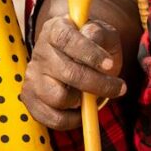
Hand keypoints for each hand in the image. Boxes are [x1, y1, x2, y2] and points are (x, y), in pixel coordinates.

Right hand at [21, 5, 128, 133]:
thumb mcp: (103, 35)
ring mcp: (33, 76)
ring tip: (91, 97)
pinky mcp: (30, 98)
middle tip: (119, 88)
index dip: (89, 53)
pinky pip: (52, 118)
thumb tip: (91, 36)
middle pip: (67, 73)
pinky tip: (82, 110)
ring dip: (82, 102)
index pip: (67, 39)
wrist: (77, 59)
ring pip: (58, 98)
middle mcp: (40, 52)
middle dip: (97, 84)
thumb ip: (99, 33)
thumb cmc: (94, 46)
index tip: (110, 64)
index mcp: (55, 29)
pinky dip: (72, 120)